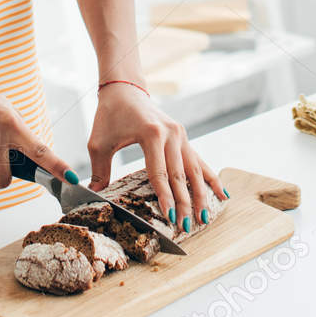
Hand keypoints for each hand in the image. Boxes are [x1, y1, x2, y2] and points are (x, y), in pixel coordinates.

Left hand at [86, 82, 226, 228]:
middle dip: (184, 203)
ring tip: (205, 217)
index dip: (165, 197)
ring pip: (195, 169)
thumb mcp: (99, 143)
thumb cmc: (110, 115)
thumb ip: (100, 171)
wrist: (124, 89)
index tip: (170, 218)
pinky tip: (222, 193)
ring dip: (201, 195)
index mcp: (151, 134)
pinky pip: (199, 160)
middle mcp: (171, 134)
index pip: (160, 173)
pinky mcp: (183, 136)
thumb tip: (94, 197)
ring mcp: (180, 134)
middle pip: (180, 175)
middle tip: (187, 227)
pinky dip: (211, 178)